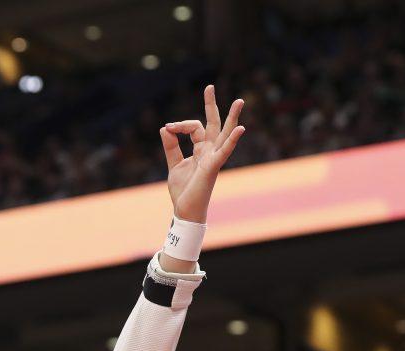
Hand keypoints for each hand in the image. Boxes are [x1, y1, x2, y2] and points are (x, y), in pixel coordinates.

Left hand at [160, 85, 244, 222]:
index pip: (193, 127)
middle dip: (211, 105)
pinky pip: (224, 152)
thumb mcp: (173, 164)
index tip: (167, 128)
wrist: (184, 210)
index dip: (179, 125)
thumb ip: (171, 147)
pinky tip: (240, 129)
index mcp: (200, 149)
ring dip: (233, 117)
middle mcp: (209, 151)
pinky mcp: (213, 167)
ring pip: (224, 134)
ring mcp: (213, 158)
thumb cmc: (183, 190)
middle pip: (213, 124)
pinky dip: (232, 140)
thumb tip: (165, 128)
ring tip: (240, 101)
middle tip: (209, 86)